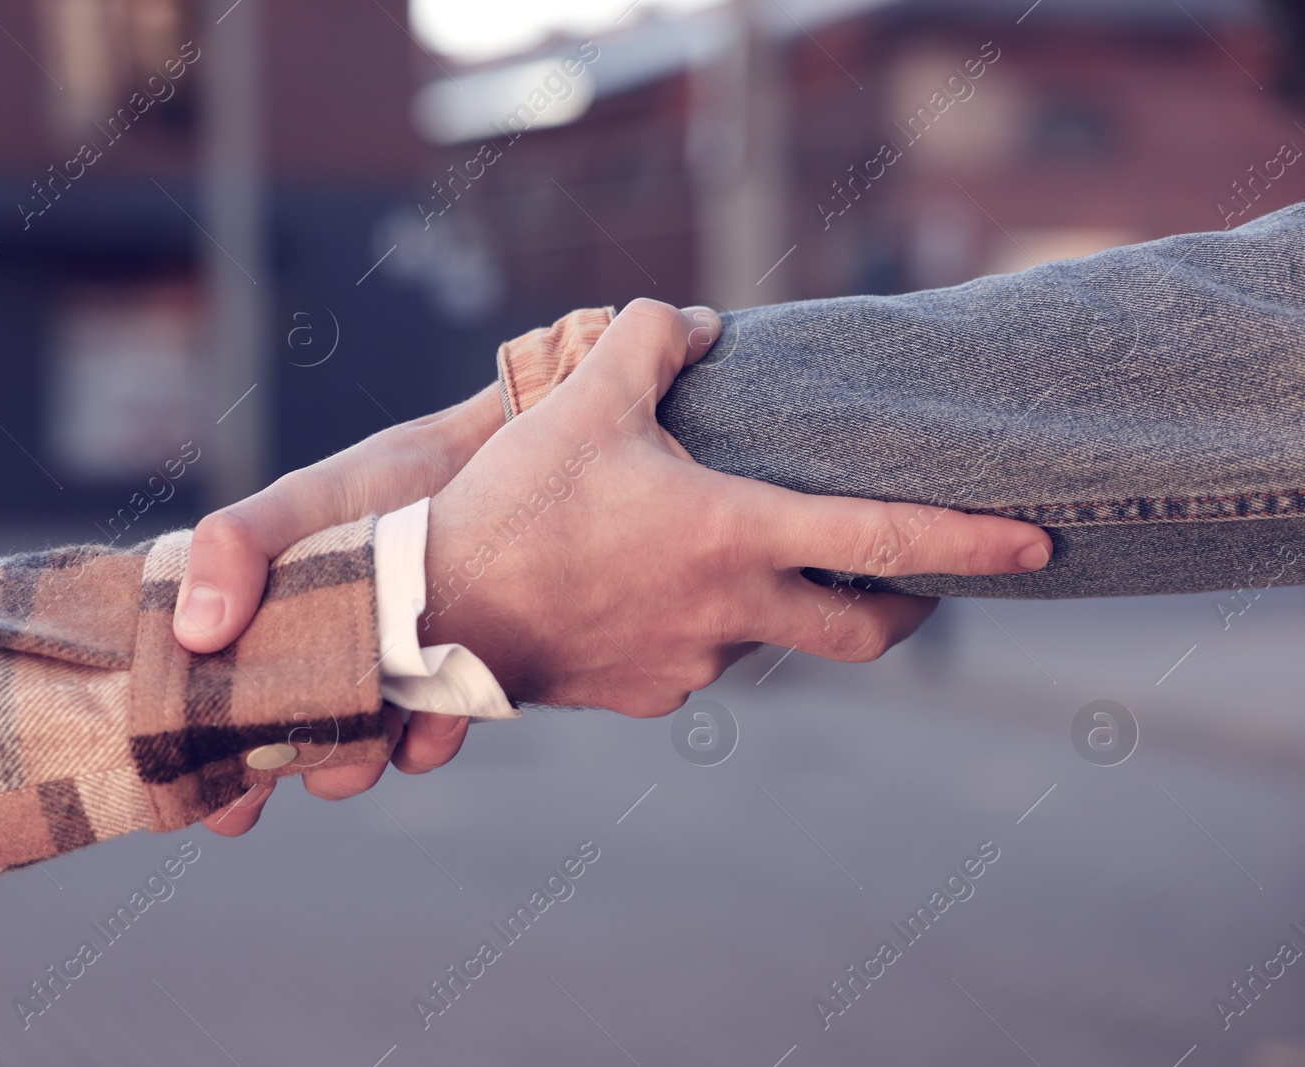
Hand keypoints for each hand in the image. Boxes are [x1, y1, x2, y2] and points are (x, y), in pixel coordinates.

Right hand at [175, 382, 509, 834]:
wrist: (505, 464)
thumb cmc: (392, 475)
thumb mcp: (304, 499)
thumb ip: (236, 547)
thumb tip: (194, 633)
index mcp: (255, 619)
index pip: (203, 699)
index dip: (195, 751)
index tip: (200, 784)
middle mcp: (308, 661)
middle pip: (267, 747)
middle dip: (267, 774)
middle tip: (270, 784)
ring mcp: (373, 683)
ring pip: (345, 758)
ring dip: (352, 759)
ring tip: (375, 723)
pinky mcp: (434, 695)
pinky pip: (421, 748)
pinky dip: (427, 740)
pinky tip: (442, 708)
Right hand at [421, 299, 1052, 714]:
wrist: (435, 612)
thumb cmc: (515, 504)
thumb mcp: (584, 399)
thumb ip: (653, 341)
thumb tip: (699, 325)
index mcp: (734, 534)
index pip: (883, 542)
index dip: (970, 543)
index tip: (1036, 544)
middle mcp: (731, 611)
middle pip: (863, 634)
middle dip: (910, 612)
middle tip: (918, 586)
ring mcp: (693, 662)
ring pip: (769, 637)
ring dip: (777, 601)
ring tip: (728, 554)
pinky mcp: (648, 693)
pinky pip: (699, 655)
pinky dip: (701, 622)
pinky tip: (649, 589)